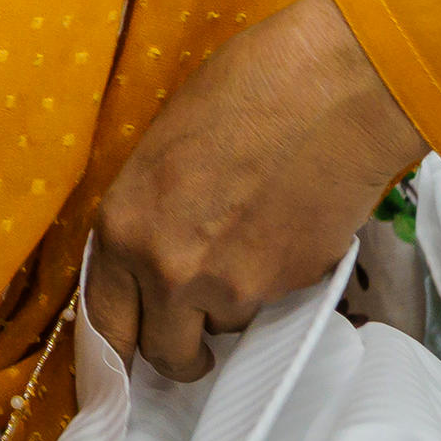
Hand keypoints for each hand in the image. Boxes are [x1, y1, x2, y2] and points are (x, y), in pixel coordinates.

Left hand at [86, 0, 425, 381]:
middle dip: (179, 347)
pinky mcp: (288, 288)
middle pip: (164, 351)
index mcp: (121, 227)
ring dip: (230, 305)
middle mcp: (166, 269)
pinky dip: (274, 285)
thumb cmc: (245, 92)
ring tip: (252, 246)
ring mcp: (230, 286)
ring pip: (222, 326)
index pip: (105, 321)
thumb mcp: (161, 153)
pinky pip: (270, 306)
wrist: (336, 88)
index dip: (119, 345)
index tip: (131, 351)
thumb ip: (148, 217)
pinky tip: (285, 234)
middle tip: (195, 335)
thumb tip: (152, 259)